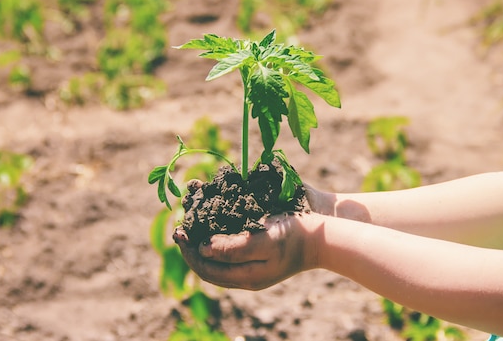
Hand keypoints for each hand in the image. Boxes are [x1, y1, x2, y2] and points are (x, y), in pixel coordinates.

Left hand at [174, 211, 322, 289]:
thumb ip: (234, 247)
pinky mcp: (259, 258)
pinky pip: (229, 254)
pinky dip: (216, 241)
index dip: (189, 251)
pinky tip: (213, 226)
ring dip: (202, 244)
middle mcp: (247, 277)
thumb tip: (203, 249)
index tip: (180, 229)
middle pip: (208, 268)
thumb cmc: (295, 236)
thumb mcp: (264, 240)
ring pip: (217, 262)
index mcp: (246, 277)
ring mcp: (253, 269)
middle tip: (181, 226)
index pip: (206, 269)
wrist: (322, 238)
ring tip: (192, 225)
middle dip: (191, 248)